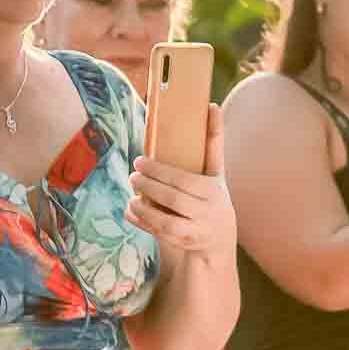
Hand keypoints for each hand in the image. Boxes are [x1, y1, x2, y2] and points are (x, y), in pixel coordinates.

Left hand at [130, 106, 235, 261]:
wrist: (218, 240)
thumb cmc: (213, 197)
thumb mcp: (216, 172)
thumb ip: (212, 143)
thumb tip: (211, 105)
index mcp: (214, 191)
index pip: (183, 180)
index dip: (159, 171)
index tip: (139, 161)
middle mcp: (208, 212)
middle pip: (174, 199)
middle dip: (149, 187)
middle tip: (132, 176)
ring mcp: (196, 231)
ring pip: (166, 221)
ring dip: (144, 208)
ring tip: (131, 195)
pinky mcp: (184, 244)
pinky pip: (160, 234)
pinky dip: (142, 222)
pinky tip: (130, 211)